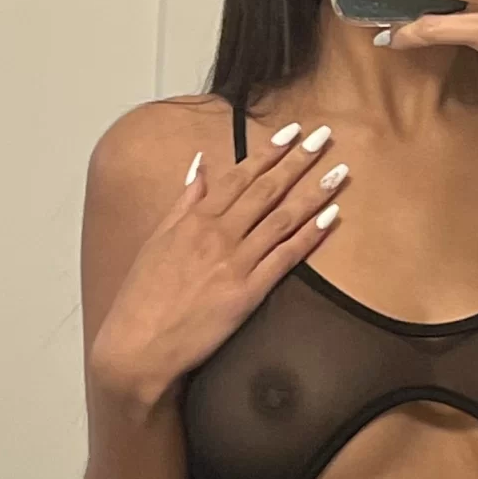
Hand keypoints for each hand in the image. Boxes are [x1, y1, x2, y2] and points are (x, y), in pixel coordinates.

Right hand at [87, 125, 345, 408]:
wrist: (138, 346)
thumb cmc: (142, 297)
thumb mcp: (156, 240)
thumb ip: (182, 201)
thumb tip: (199, 165)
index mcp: (194, 219)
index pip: (238, 176)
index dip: (268, 152)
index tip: (291, 131)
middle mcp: (218, 234)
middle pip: (266, 190)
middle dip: (298, 160)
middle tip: (324, 136)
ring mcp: (235, 263)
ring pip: (282, 219)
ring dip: (314, 192)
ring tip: (339, 171)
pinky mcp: (248, 293)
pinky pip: (286, 257)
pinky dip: (310, 235)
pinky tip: (331, 217)